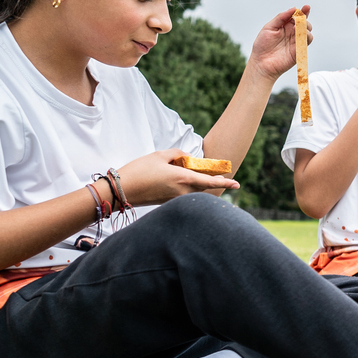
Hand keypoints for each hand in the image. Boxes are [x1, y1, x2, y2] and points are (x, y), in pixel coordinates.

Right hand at [114, 150, 237, 206]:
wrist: (120, 190)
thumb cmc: (139, 170)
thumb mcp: (159, 155)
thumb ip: (178, 154)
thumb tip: (186, 157)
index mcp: (183, 179)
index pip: (210, 182)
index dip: (225, 183)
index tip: (237, 184)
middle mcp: (182, 192)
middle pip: (203, 187)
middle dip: (210, 181)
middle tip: (214, 173)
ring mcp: (175, 199)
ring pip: (193, 191)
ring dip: (195, 183)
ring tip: (182, 172)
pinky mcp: (168, 202)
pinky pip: (183, 194)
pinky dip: (185, 187)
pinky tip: (174, 177)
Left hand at [248, 6, 310, 80]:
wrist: (261, 63)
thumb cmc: (262, 46)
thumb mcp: (269, 27)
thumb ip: (280, 18)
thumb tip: (293, 9)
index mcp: (285, 26)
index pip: (296, 17)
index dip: (303, 12)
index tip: (306, 7)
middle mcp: (292, 34)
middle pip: (305, 24)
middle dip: (305, 20)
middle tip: (299, 20)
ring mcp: (296, 43)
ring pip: (308, 33)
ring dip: (306, 28)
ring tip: (297, 28)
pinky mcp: (299, 51)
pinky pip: (306, 43)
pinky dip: (306, 37)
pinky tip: (300, 35)